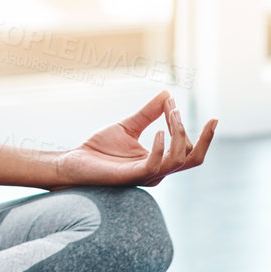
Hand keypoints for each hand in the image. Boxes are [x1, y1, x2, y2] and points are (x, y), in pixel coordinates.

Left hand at [52, 90, 216, 188]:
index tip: (173, 103)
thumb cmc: (100, 149)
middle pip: (193, 158)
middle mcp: (158, 171)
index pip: (187, 147)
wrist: (75, 162)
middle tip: (177, 109)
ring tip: (171, 114)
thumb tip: (168, 95)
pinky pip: (156, 165)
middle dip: (196, 133)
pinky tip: (158, 131)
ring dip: (179, 134)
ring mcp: (147, 175)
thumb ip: (148, 113)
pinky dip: (161, 147)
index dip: (181, 123)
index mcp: (159, 161)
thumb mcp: (129, 126)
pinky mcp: (133, 176)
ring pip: (179, 160)